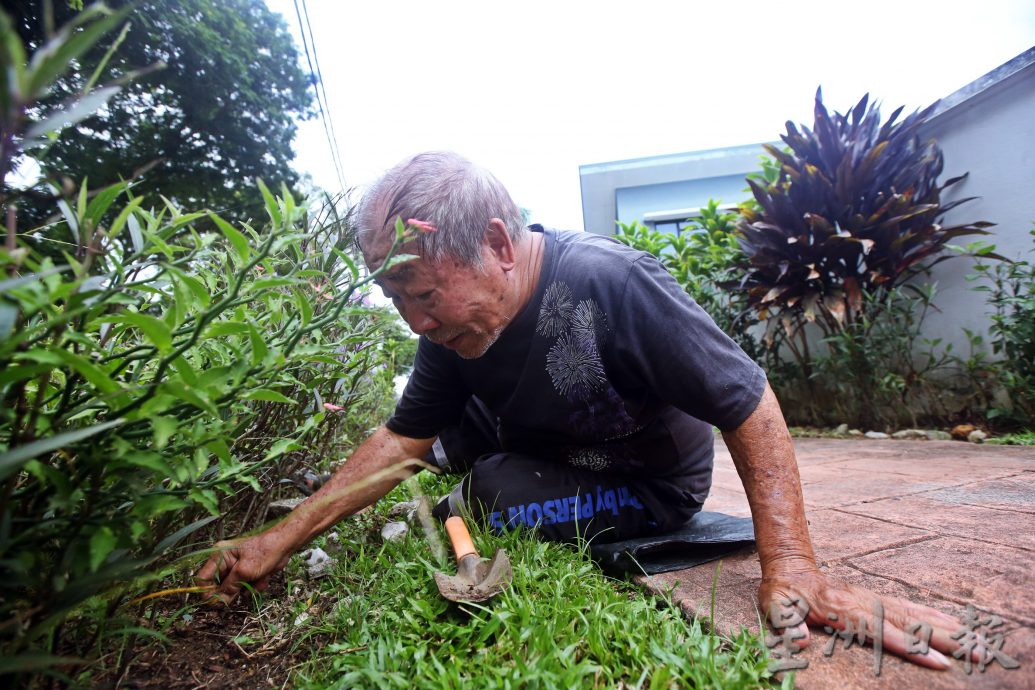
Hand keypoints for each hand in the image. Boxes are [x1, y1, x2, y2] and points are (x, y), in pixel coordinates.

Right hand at [195, 532, 290, 604]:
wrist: (286, 545)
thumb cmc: (265, 551)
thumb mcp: (245, 571)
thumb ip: (230, 587)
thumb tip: (218, 602)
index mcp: (219, 556)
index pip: (203, 578)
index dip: (207, 592)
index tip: (216, 603)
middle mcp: (225, 562)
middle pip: (218, 586)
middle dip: (232, 591)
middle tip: (242, 590)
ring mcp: (237, 568)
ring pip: (234, 589)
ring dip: (246, 588)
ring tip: (257, 580)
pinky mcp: (247, 573)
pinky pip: (245, 587)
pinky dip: (254, 586)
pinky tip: (264, 578)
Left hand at [760, 568, 967, 669]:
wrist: (788, 566)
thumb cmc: (781, 593)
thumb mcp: (775, 607)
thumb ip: (787, 624)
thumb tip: (800, 641)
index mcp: (842, 610)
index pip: (882, 632)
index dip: (910, 648)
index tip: (938, 662)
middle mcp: (863, 603)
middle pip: (910, 623)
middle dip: (945, 640)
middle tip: (979, 653)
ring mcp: (872, 599)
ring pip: (915, 615)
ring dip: (947, 628)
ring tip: (977, 641)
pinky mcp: (875, 599)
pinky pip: (909, 609)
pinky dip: (933, 616)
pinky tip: (954, 623)